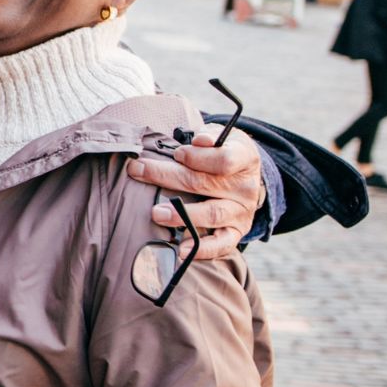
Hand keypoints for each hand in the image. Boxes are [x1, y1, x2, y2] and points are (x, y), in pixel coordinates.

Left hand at [127, 124, 262, 260]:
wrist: (243, 176)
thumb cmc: (222, 152)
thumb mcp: (221, 137)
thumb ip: (208, 137)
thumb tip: (199, 141)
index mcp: (245, 159)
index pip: (225, 160)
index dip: (199, 157)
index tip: (177, 154)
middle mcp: (246, 188)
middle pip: (207, 184)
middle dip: (168, 177)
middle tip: (139, 172)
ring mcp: (242, 212)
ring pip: (212, 214)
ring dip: (182, 214)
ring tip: (156, 213)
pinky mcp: (236, 232)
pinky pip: (222, 244)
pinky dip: (202, 248)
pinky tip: (181, 249)